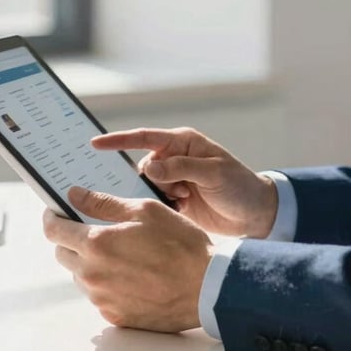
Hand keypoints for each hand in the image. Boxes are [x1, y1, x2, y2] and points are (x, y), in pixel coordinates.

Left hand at [43, 186, 212, 331]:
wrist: (205, 287)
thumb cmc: (179, 244)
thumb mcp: (145, 210)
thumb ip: (104, 203)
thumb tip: (75, 195)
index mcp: (97, 243)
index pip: (54, 231)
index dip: (51, 218)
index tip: (54, 211)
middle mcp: (93, 274)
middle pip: (62, 254)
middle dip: (70, 238)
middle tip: (92, 226)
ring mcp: (102, 299)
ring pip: (80, 275)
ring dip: (90, 260)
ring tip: (120, 250)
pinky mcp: (114, 315)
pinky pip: (98, 295)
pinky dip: (106, 281)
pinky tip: (131, 272)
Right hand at [91, 127, 277, 237]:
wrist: (256, 212)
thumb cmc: (239, 185)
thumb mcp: (213, 173)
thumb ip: (181, 168)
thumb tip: (149, 166)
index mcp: (183, 143)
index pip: (145, 138)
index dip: (119, 140)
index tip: (94, 144)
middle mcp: (175, 158)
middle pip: (143, 167)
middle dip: (150, 181)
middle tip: (176, 192)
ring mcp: (174, 180)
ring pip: (147, 187)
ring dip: (158, 197)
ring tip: (183, 201)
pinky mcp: (175, 201)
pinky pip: (155, 203)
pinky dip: (161, 209)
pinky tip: (178, 212)